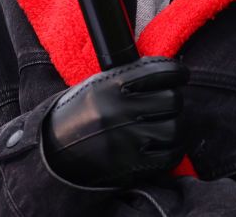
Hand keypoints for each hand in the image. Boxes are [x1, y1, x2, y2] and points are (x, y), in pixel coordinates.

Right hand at [41, 56, 187, 187]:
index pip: (160, 71)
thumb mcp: (97, 86)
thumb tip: (166, 72)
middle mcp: (118, 109)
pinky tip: (167, 144)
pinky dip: (173, 150)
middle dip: (174, 100)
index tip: (181, 74)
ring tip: (167, 124)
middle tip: (168, 102)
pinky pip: (168, 155)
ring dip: (175, 126)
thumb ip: (128, 77)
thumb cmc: (79, 115)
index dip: (177, 72)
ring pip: (174, 128)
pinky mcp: (129, 163)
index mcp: (109, 84)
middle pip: (172, 100)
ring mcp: (125, 138)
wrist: (53, 152)